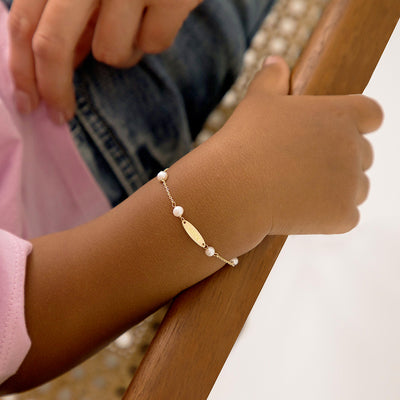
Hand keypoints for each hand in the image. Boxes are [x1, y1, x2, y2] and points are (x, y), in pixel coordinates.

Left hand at [8, 0, 200, 122]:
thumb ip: (69, 15)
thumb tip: (64, 63)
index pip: (24, 22)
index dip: (22, 70)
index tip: (28, 104)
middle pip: (52, 45)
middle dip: (54, 89)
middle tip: (61, 115)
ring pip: (110, 52)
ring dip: (122, 51)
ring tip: (134, 25)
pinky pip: (153, 44)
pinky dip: (155, 37)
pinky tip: (160, 13)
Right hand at [216, 56, 382, 236]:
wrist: (234, 189)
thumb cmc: (244, 142)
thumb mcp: (256, 102)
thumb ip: (272, 78)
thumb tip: (275, 60)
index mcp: (341, 114)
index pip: (371, 115)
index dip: (356, 124)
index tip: (333, 134)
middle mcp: (354, 147)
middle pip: (362, 155)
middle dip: (338, 161)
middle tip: (302, 168)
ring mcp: (351, 184)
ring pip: (356, 187)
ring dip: (336, 189)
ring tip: (299, 190)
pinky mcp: (344, 216)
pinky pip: (346, 216)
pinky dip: (328, 217)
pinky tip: (301, 210)